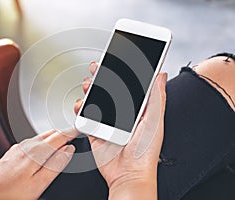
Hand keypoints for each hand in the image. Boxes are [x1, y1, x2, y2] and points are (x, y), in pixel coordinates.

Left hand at [0, 129, 77, 199]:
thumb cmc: (11, 193)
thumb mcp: (39, 183)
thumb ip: (56, 164)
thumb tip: (68, 149)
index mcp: (36, 152)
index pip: (59, 136)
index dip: (71, 132)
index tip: (79, 128)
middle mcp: (27, 146)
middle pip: (50, 133)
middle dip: (63, 132)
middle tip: (74, 132)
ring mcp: (19, 148)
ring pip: (41, 137)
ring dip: (53, 136)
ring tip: (62, 139)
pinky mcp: (13, 152)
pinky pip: (32, 142)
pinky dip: (43, 141)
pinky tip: (44, 149)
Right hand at [74, 62, 166, 199]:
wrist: (129, 174)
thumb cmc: (145, 152)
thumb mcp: (154, 120)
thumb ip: (156, 97)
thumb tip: (161, 74)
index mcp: (137, 110)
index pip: (129, 86)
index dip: (122, 72)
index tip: (118, 59)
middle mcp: (122, 115)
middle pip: (110, 91)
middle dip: (102, 77)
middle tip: (98, 66)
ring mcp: (108, 123)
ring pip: (96, 101)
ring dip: (90, 90)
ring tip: (88, 83)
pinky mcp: (96, 132)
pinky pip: (85, 117)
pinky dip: (80, 109)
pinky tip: (81, 103)